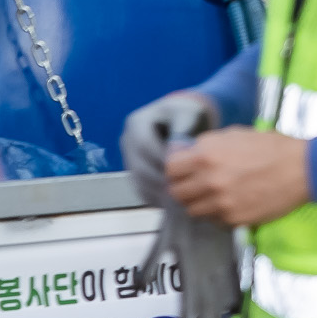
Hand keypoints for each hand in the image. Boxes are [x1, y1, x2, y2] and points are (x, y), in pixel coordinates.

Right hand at [121, 90, 216, 204]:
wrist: (183, 120)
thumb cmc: (189, 114)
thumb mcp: (188, 113)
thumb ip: (184, 128)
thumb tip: (178, 149)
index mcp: (136, 123)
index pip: (144, 145)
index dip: (161, 159)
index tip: (183, 170)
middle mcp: (127, 141)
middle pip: (139, 166)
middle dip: (161, 180)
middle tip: (184, 190)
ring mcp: (129, 158)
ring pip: (138, 181)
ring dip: (158, 192)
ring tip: (182, 199)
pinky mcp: (134, 172)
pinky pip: (141, 189)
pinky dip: (157, 198)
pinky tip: (175, 203)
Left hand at [166, 127, 311, 226]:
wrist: (305, 169)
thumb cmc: (272, 148)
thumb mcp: (234, 135)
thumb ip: (206, 144)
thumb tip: (186, 152)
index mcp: (205, 156)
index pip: (170, 169)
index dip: (176, 170)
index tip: (182, 171)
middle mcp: (209, 181)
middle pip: (176, 192)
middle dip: (184, 188)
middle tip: (195, 185)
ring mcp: (221, 203)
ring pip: (192, 210)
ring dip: (198, 203)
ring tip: (212, 196)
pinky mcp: (235, 219)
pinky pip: (213, 220)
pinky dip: (216, 214)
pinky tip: (228, 204)